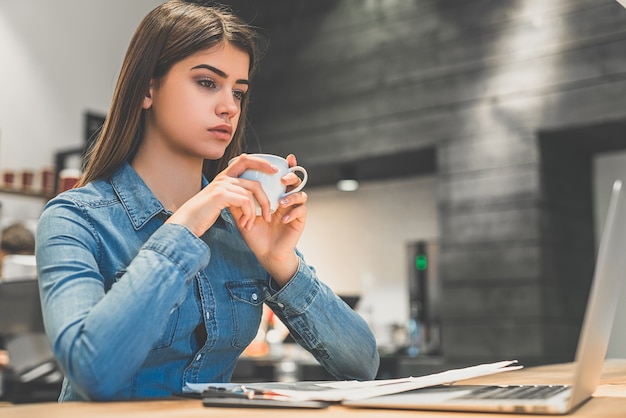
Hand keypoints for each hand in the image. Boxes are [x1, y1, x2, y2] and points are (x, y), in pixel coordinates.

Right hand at [166, 154, 277, 235]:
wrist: (187, 222)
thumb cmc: (204, 214)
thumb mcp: (221, 200)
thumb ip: (234, 194)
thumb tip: (251, 196)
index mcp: (224, 177)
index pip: (245, 160)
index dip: (261, 162)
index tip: (275, 171)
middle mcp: (224, 178)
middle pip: (254, 181)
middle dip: (266, 198)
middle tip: (272, 211)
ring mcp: (222, 185)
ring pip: (251, 194)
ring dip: (257, 211)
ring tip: (254, 223)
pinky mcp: (221, 195)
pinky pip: (245, 201)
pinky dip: (248, 214)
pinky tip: (245, 224)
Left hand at [230, 154, 307, 285]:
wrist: (265, 254)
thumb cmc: (256, 235)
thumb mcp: (243, 216)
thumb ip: (238, 201)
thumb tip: (227, 186)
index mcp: (275, 195)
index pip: (281, 177)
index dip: (287, 166)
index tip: (286, 158)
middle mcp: (286, 200)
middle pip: (295, 182)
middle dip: (291, 176)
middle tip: (282, 179)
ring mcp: (294, 210)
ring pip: (301, 195)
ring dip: (292, 196)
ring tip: (281, 202)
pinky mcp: (299, 221)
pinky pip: (301, 211)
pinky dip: (292, 213)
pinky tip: (282, 219)